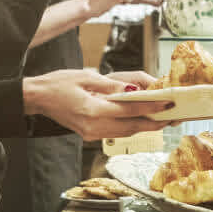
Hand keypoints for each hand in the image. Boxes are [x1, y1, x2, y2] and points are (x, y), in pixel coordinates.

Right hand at [24, 69, 170, 140]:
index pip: (130, 111)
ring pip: (127, 133)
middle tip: (175, 116)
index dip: (152, 108)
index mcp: (93, 110)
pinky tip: (142, 120)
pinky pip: (117, 133)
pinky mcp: (90, 135)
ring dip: (146, 127)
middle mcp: (94, 126)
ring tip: (164, 119)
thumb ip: (112, 85)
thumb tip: (135, 90)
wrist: (37, 98)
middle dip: (156, 123)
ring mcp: (91, 134)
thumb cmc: (59, 83)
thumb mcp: (87, 77)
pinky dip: (132, 127)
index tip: (169, 103)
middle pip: (133, 128)